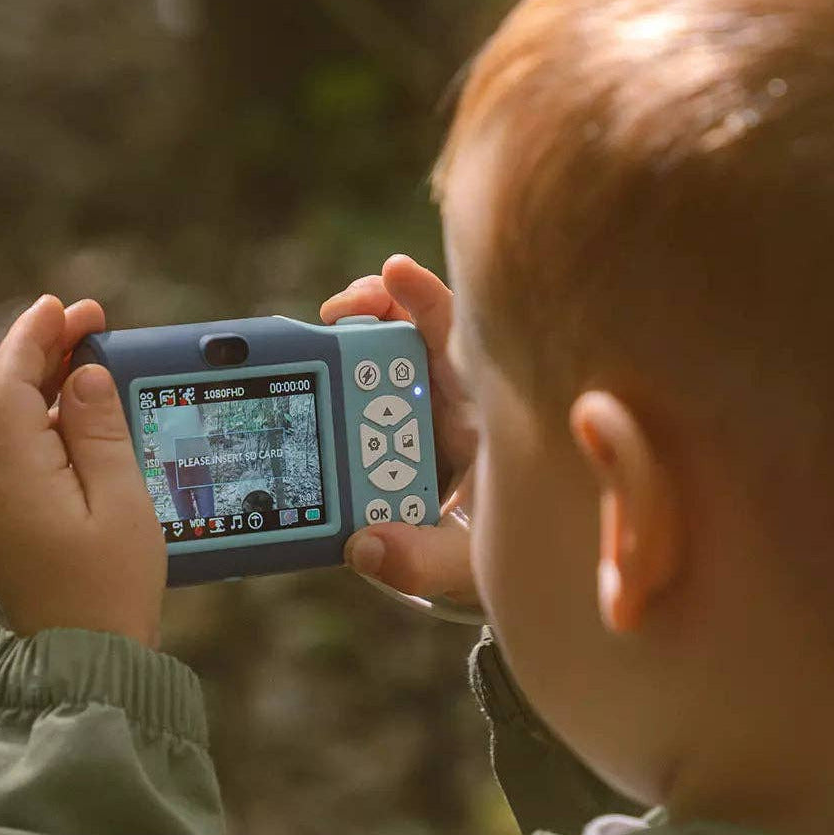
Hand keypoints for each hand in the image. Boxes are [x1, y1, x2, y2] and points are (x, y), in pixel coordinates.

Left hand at [0, 295, 165, 645]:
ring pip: (10, 424)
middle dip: (41, 352)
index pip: (10, 386)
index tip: (62, 306)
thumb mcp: (121, 502)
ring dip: (42, 382)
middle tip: (87, 319)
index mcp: (16, 477)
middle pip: (4, 398)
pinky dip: (45, 418)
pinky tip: (79, 412)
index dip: (33, 340)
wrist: (88, 662)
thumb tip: (83, 377)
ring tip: (87, 356)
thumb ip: (100, 433)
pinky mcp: (16, 523)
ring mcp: (1, 508)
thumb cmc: (113, 587)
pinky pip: (22, 452)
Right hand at [320, 255, 478, 606]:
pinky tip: (319, 375)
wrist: (515, 560)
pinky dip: (347, 372)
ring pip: (392, 350)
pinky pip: (373, 384)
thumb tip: (364, 546)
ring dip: (356, 337)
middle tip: (337, 312)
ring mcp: (430, 408)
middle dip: (379, 307)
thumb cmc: (506, 547)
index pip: (464, 338)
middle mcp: (459, 401)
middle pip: (418, 331)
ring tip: (324, 331)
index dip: (428, 300)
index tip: (395, 272)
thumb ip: (425, 559)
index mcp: (488, 415)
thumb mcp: (472, 562)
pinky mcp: (403, 424)